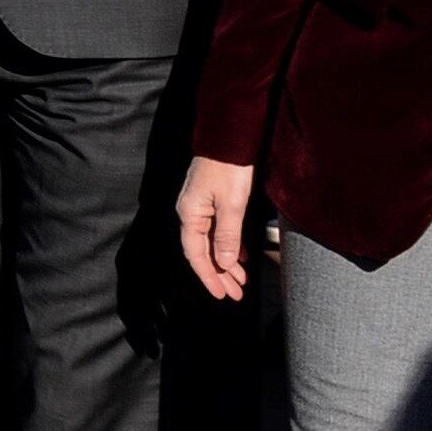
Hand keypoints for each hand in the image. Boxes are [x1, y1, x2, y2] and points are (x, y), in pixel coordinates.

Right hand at [178, 157, 257, 302]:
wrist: (230, 135)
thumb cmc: (230, 167)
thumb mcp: (232, 204)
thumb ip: (228, 236)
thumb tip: (224, 263)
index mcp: (190, 214)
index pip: (196, 255)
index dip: (209, 277)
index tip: (222, 295)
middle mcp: (191, 212)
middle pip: (203, 252)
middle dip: (220, 275)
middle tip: (235, 294)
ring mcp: (201, 206)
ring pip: (211, 242)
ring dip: (226, 262)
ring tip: (241, 280)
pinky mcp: (212, 200)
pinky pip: (217, 231)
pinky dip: (229, 246)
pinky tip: (240, 256)